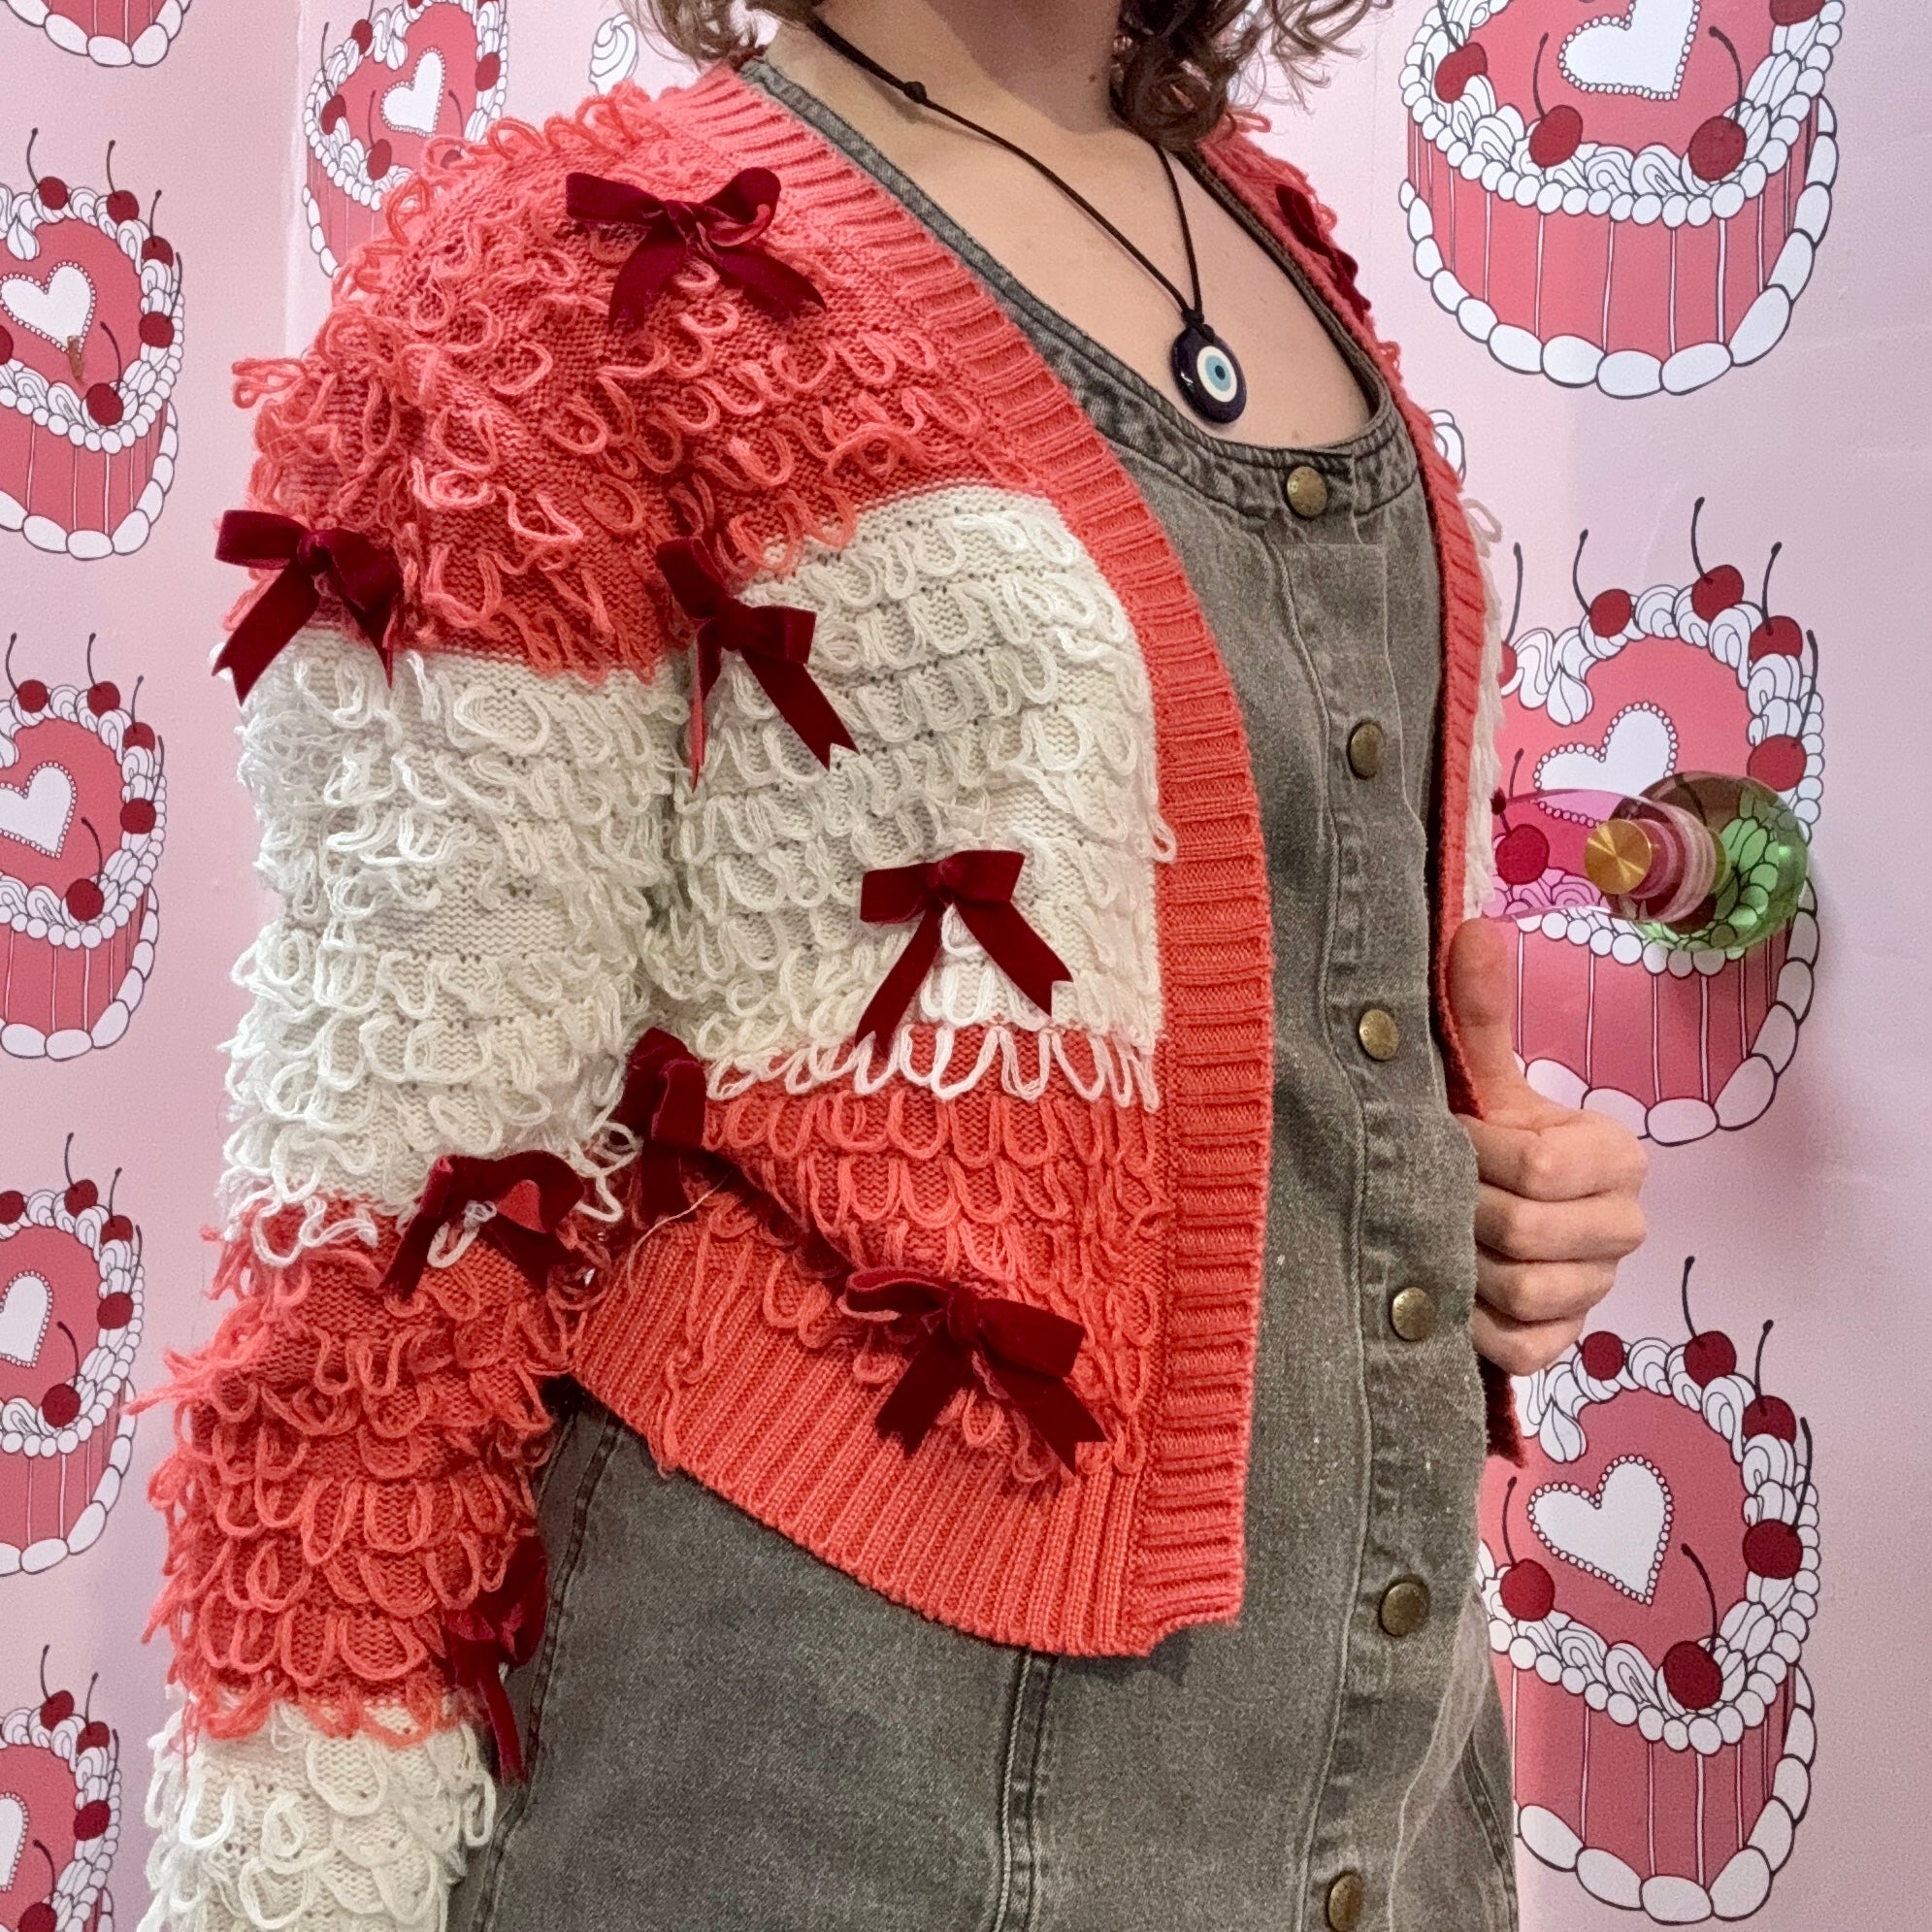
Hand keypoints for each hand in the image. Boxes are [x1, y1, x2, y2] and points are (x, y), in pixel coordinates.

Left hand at [1448, 917, 1647, 1376]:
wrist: (1477, 1218)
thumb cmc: (1482, 1140)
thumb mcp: (1481, 1080)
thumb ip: (1479, 1014)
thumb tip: (1473, 929)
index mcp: (1615, 1157)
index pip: (1540, 1166)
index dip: (1476, 1154)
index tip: (1448, 1135)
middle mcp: (1623, 1226)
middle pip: (1524, 1230)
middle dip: (1461, 1211)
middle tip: (1433, 1191)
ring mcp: (1597, 1291)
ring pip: (1521, 1289)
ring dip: (1462, 1264)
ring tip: (1441, 1234)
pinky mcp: (1564, 1345)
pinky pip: (1520, 1347)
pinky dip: (1476, 1324)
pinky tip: (1455, 1292)